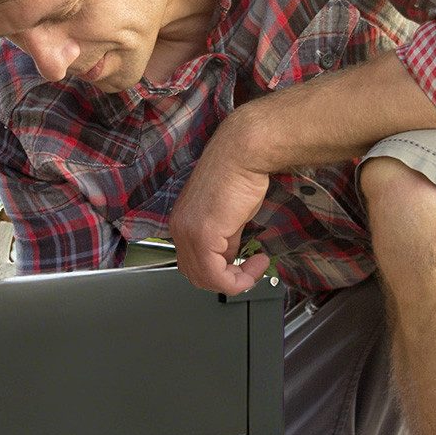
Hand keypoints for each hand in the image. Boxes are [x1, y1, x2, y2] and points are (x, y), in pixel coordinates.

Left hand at [167, 124, 273, 294]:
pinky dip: (238, 279)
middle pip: (196, 276)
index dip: (220, 273)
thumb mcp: (230, 216)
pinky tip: (256, 263)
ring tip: (255, 267)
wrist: (243, 153)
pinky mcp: (203, 234)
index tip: (244, 266)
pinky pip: (216, 275)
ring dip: (235, 281)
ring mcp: (188, 232)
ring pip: (205, 279)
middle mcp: (179, 229)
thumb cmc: (239, 174)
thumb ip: (225, 240)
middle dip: (227, 280)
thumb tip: (229, 256)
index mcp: (182, 223)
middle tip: (250, 271)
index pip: (192, 265)